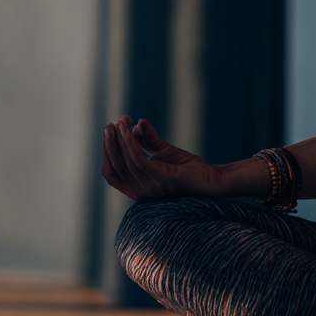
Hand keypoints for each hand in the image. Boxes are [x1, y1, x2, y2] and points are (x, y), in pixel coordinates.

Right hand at [101, 116, 220, 200]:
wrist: (208, 177)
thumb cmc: (184, 167)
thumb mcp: (161, 150)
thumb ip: (147, 140)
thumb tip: (135, 123)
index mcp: (136, 188)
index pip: (111, 173)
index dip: (107, 152)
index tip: (108, 131)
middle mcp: (140, 192)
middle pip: (115, 167)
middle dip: (110, 144)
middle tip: (109, 125)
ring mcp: (150, 187)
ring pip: (126, 163)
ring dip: (120, 141)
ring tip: (119, 123)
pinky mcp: (162, 179)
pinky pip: (139, 161)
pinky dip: (131, 144)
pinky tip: (130, 129)